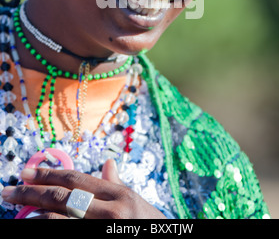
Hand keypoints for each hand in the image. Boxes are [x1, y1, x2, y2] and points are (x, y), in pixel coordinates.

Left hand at [1, 159, 166, 218]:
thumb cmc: (149, 226)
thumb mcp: (137, 203)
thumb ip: (117, 185)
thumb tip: (108, 163)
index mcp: (120, 196)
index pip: (77, 180)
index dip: (49, 174)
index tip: (26, 172)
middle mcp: (111, 213)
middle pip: (63, 199)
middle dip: (32, 193)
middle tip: (9, 190)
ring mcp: (104, 232)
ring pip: (59, 222)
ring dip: (34, 217)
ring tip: (17, 211)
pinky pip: (66, 237)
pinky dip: (48, 231)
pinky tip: (35, 226)